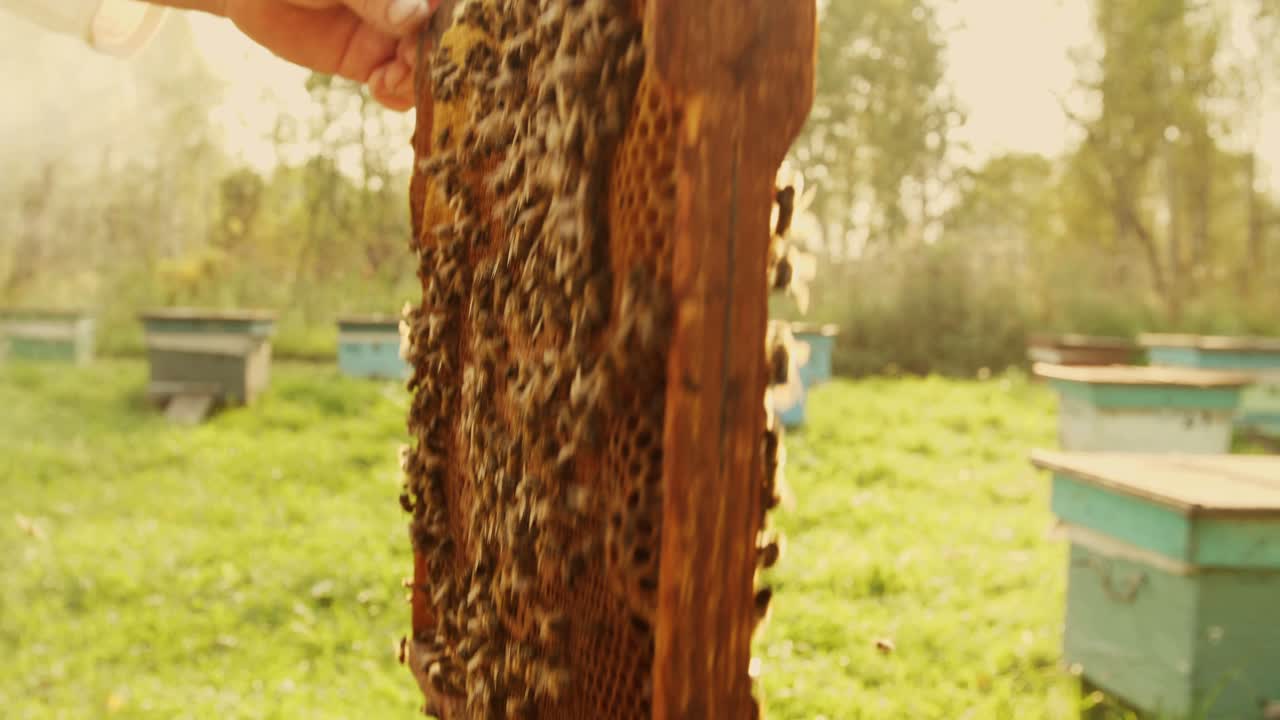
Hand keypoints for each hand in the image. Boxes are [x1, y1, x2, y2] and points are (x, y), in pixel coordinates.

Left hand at [152, 0, 437, 109]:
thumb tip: (415, 15)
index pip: (448, 5)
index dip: (452, 21)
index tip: (439, 34)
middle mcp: (409, 6)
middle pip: (444, 38)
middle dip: (438, 55)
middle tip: (410, 61)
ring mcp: (392, 36)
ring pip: (427, 66)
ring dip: (419, 79)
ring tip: (389, 77)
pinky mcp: (371, 64)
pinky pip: (399, 87)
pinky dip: (400, 95)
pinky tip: (379, 86)